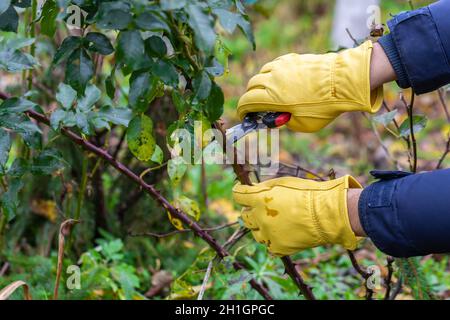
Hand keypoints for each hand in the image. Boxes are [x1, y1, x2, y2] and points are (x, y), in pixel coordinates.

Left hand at [232, 175, 362, 255]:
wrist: (326, 214)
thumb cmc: (308, 193)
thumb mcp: (284, 182)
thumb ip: (265, 187)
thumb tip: (253, 188)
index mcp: (259, 199)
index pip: (238, 196)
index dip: (238, 191)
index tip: (239, 190)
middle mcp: (260, 218)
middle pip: (244, 216)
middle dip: (249, 211)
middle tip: (257, 207)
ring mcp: (269, 234)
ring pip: (255, 232)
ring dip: (259, 226)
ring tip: (271, 221)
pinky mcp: (278, 248)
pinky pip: (268, 245)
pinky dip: (271, 240)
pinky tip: (279, 234)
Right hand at [237, 41, 383, 131]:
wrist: (344, 82)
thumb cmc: (324, 107)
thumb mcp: (302, 125)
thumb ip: (286, 121)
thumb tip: (279, 116)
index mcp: (272, 97)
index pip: (246, 101)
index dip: (242, 110)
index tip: (245, 115)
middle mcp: (273, 79)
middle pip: (252, 85)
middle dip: (251, 96)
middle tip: (257, 104)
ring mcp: (282, 66)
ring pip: (262, 72)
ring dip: (261, 83)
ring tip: (269, 91)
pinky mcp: (293, 59)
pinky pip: (276, 64)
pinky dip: (273, 73)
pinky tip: (282, 79)